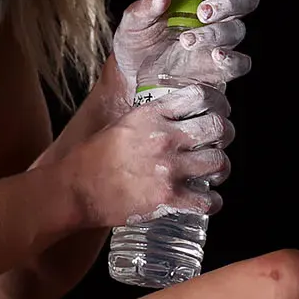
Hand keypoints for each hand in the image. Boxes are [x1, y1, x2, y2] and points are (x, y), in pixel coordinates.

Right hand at [71, 84, 234, 226]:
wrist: (75, 190)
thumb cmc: (93, 158)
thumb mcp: (122, 124)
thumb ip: (150, 117)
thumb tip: (174, 112)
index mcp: (151, 114)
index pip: (199, 96)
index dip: (215, 103)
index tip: (217, 110)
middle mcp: (164, 137)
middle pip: (217, 128)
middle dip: (223, 135)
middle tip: (219, 142)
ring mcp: (168, 169)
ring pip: (219, 162)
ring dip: (221, 168)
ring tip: (214, 171)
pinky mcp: (168, 198)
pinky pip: (208, 200)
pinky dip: (212, 202)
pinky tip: (206, 200)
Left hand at [112, 0, 259, 93]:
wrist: (132, 77)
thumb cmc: (136, 42)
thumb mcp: (134, 21)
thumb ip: (148, 5)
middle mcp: (216, 16)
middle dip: (228, 2)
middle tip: (202, 12)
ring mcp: (220, 43)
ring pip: (238, 30)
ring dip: (216, 32)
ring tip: (186, 41)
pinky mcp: (220, 70)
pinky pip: (241, 63)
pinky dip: (233, 59)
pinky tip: (215, 56)